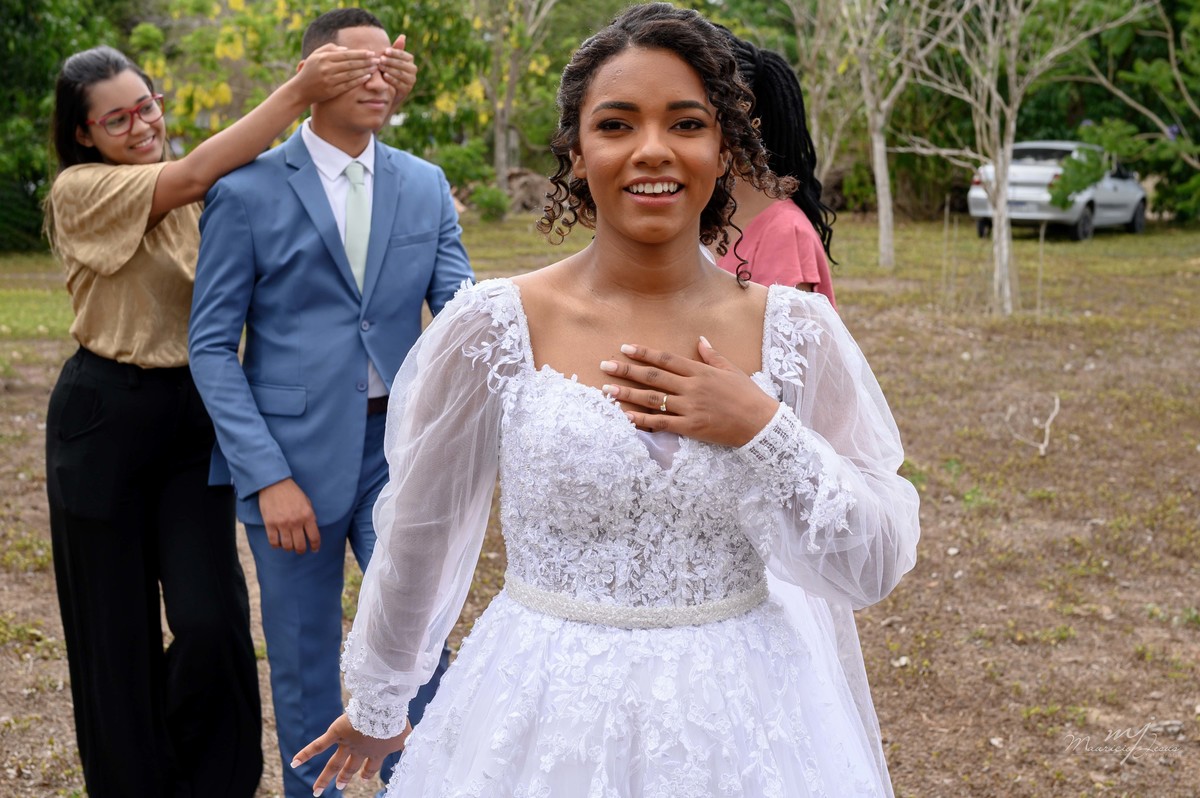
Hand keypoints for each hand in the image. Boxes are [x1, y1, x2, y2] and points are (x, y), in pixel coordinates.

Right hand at [257, 478, 319, 553]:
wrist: (274, 483)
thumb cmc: (292, 492)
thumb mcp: (307, 502)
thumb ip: (310, 516)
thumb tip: (311, 531)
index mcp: (307, 515)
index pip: (314, 537)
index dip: (315, 546)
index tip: (314, 549)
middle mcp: (296, 522)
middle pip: (300, 545)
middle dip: (301, 550)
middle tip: (300, 550)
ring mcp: (282, 524)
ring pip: (287, 546)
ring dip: (289, 549)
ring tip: (289, 546)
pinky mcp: (270, 524)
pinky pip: (274, 542)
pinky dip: (276, 546)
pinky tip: (278, 544)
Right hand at [292, 713, 411, 795]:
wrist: (383, 710)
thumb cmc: (397, 721)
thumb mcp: (409, 735)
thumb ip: (412, 742)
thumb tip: (425, 746)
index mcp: (377, 752)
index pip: (371, 767)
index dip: (368, 773)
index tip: (365, 778)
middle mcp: (360, 751)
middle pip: (350, 768)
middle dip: (345, 777)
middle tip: (339, 785)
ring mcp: (347, 743)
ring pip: (333, 764)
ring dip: (324, 778)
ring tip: (316, 791)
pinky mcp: (336, 733)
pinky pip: (318, 745)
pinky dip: (306, 753)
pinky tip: (294, 762)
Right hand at [293, 43, 379, 104]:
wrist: (300, 90)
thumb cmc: (310, 70)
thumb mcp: (316, 56)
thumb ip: (330, 49)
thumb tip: (347, 49)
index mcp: (323, 58)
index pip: (346, 54)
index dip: (360, 54)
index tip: (371, 53)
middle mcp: (326, 68)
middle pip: (351, 64)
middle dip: (366, 62)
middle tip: (377, 60)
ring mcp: (329, 80)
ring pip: (351, 74)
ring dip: (365, 71)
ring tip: (375, 68)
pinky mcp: (332, 91)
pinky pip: (348, 85)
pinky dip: (358, 80)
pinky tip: (367, 77)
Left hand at [380, 34, 417, 117]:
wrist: (388, 90)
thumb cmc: (388, 70)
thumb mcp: (391, 59)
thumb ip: (396, 49)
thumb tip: (403, 36)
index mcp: (410, 60)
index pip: (404, 55)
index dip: (395, 53)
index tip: (385, 51)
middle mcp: (413, 70)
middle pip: (402, 64)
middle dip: (391, 61)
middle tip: (381, 59)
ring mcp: (411, 81)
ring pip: (401, 73)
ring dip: (390, 69)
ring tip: (380, 66)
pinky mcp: (407, 90)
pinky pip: (400, 83)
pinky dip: (392, 79)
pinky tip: (385, 76)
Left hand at [600, 336, 778, 446]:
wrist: (761, 423)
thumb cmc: (748, 395)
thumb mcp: (731, 370)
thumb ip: (712, 356)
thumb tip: (700, 340)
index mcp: (700, 371)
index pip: (666, 359)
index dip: (644, 353)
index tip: (625, 348)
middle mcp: (692, 387)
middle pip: (653, 377)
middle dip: (627, 371)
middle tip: (605, 366)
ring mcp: (690, 408)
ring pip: (652, 399)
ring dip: (627, 394)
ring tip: (606, 390)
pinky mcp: (690, 427)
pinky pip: (661, 423)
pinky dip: (642, 421)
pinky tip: (625, 417)